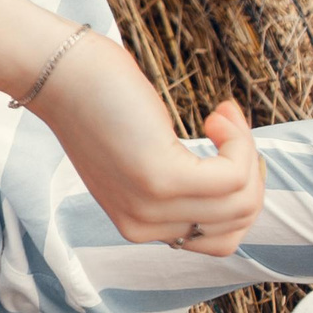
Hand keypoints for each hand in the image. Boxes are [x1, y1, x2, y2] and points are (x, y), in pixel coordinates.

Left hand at [31, 35, 263, 255]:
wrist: (61, 72)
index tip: (228, 148)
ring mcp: (150, 205)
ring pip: (242, 201)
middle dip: (251, 171)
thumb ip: (178, 183)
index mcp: (137, 225)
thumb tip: (240, 182)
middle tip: (228, 127)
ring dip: (248, 151)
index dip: (239, 193)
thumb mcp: (142, 156)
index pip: (218, 240)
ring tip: (222, 116)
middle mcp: (142, 226)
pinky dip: (240, 141)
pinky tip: (219, 114)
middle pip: (237, 222)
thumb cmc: (106, 101)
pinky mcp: (160, 177)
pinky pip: (233, 176)